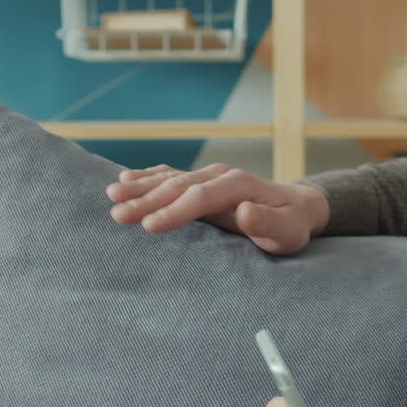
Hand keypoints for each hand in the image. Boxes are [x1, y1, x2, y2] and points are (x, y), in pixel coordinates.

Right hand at [105, 163, 329, 254]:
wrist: (294, 206)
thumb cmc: (290, 224)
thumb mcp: (287, 231)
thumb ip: (267, 223)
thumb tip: (244, 211)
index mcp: (239, 186)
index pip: (201, 197)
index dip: (174, 211)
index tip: (149, 226)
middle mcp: (220, 175)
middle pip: (179, 186)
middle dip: (147, 200)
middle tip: (117, 215)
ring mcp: (209, 176)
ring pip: (170, 178)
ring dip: (140, 186)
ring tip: (112, 194)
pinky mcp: (201, 181)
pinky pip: (170, 176)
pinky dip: (147, 177)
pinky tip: (125, 178)